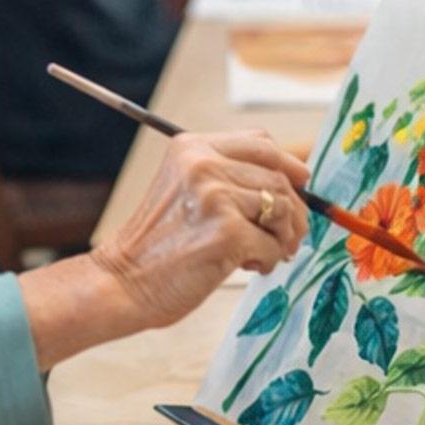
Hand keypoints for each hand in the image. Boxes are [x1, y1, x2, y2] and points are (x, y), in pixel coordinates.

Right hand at [91, 131, 309, 329]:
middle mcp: (202, 164)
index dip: (289, 165)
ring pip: (282, 208)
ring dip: (283, 237)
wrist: (123, 283)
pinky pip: (273, 244)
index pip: (261, 142)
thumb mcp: (186, 191)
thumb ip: (228, 178)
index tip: (301, 185)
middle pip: (278, 177)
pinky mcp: (227, 232)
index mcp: (192, 148)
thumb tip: (295, 184)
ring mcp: (215, 196)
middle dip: (293, 210)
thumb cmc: (158, 245)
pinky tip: (250, 266)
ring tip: (264, 253)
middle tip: (289, 237)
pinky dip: (269, 260)